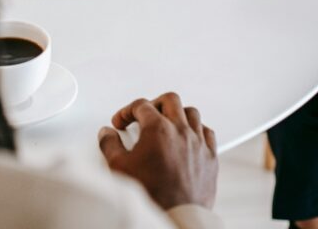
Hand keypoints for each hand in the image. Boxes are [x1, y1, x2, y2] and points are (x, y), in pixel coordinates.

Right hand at [98, 93, 217, 209]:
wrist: (176, 217)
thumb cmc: (152, 195)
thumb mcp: (120, 168)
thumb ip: (110, 146)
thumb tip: (107, 135)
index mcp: (158, 130)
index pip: (141, 105)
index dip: (127, 111)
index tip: (122, 121)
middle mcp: (181, 131)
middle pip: (169, 100)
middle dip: (153, 104)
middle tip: (144, 114)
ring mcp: (198, 143)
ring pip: (191, 113)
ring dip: (177, 114)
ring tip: (167, 122)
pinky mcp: (210, 157)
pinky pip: (207, 132)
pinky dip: (197, 129)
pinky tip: (189, 136)